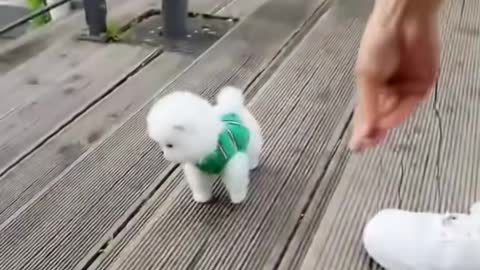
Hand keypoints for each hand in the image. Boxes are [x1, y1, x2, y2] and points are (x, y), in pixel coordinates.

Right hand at [349, 1, 440, 151]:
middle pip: (381, 117)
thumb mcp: (366, 77)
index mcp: (371, 87)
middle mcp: (388, 90)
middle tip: (368, 144)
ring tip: (376, 133)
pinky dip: (401, 113)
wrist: (404, 22)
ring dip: (387, 124)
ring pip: (396, 114)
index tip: (357, 148)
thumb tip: (363, 133)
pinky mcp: (422, 85)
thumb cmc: (377, 44)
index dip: (361, 131)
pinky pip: (411, 105)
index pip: (366, 114)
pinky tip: (389, 120)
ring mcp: (405, 88)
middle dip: (375, 131)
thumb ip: (367, 107)